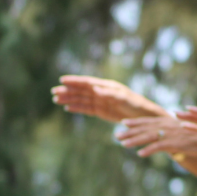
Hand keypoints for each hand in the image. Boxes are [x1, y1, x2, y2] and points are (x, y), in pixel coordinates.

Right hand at [52, 75, 167, 121]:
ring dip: (69, 99)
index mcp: (107, 86)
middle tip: (53, 92)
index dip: (75, 81)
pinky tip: (67, 108)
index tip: (62, 80)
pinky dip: (77, 108)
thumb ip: (109, 94)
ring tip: (56, 100)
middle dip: (67, 91)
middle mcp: (102, 92)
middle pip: (81, 91)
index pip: (87, 82)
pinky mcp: (101, 111)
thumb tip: (95, 89)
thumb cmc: (135, 103)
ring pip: (81, 100)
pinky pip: (86, 109)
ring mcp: (100, 102)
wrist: (143, 115)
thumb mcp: (123, 98)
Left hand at [118, 115, 196, 157]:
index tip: (122, 122)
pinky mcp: (174, 143)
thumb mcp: (182, 128)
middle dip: (129, 132)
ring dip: (134, 141)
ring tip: (122, 145)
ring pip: (148, 137)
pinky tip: (139, 154)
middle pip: (144, 128)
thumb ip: (171, 128)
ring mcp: (170, 134)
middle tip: (116, 135)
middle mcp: (167, 125)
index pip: (147, 120)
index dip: (134, 121)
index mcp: (168, 121)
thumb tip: (163, 130)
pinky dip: (148, 150)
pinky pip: (158, 147)